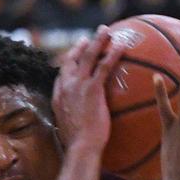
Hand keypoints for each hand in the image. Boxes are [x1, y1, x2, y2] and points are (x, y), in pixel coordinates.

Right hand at [52, 26, 124, 152]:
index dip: (68, 64)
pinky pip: (104, 65)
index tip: (74, 57)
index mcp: (57, 97)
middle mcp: (65, 87)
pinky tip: (122, 45)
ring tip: (106, 31)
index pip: (61, 75)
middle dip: (79, 46)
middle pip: (70, 59)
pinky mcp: (92, 88)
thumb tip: (79, 123)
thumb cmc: (77, 146)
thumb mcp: (69, 130)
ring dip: (97, 41)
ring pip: (88, 56)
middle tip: (87, 38)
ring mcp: (78, 85)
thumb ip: (72, 119)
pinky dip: (113, 53)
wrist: (80, 148)